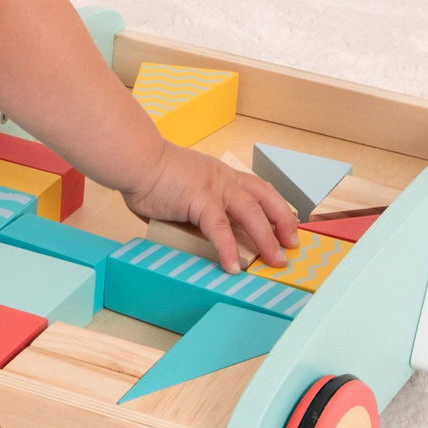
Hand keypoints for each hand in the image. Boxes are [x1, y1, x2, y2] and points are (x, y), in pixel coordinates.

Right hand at [121, 142, 300, 274]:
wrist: (135, 160)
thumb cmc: (148, 172)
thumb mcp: (182, 188)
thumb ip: (193, 208)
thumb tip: (194, 231)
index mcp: (220, 174)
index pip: (258, 189)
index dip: (276, 207)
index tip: (286, 224)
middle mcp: (223, 179)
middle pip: (266, 199)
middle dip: (284, 222)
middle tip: (292, 245)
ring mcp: (214, 188)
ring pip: (252, 214)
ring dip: (267, 240)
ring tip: (276, 261)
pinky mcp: (200, 201)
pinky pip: (220, 230)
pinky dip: (228, 250)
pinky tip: (232, 267)